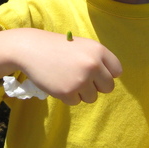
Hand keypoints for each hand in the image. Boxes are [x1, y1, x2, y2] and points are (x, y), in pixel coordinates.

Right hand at [0, 28, 122, 104]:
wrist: (31, 49)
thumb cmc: (58, 47)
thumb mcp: (82, 46)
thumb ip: (97, 60)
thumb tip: (109, 80)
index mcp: (98, 50)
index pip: (117, 71)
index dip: (106, 73)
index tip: (96, 72)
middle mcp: (93, 65)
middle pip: (108, 87)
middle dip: (96, 86)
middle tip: (80, 78)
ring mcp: (81, 80)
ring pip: (92, 97)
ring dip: (81, 92)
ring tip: (66, 78)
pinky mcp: (69, 92)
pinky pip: (76, 102)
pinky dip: (67, 96)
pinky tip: (58, 82)